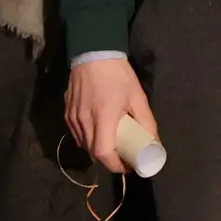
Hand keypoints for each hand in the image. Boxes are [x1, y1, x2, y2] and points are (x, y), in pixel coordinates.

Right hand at [66, 58, 156, 174]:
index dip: (115, 165)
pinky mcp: (66, 113)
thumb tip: (154, 142)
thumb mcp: (137, 96)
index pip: (104, 153)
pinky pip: (76, 135)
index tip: (127, 167)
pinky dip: (87, 140)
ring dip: (98, 151)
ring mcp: (73, 118)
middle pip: (93, 153)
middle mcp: (84, 121)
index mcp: (103, 117)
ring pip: (83, 145)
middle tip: (123, 157)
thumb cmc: (118, 75)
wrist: (93, 53)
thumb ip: (146, 120)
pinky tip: (98, 134)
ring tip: (113, 146)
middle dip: (109, 160)